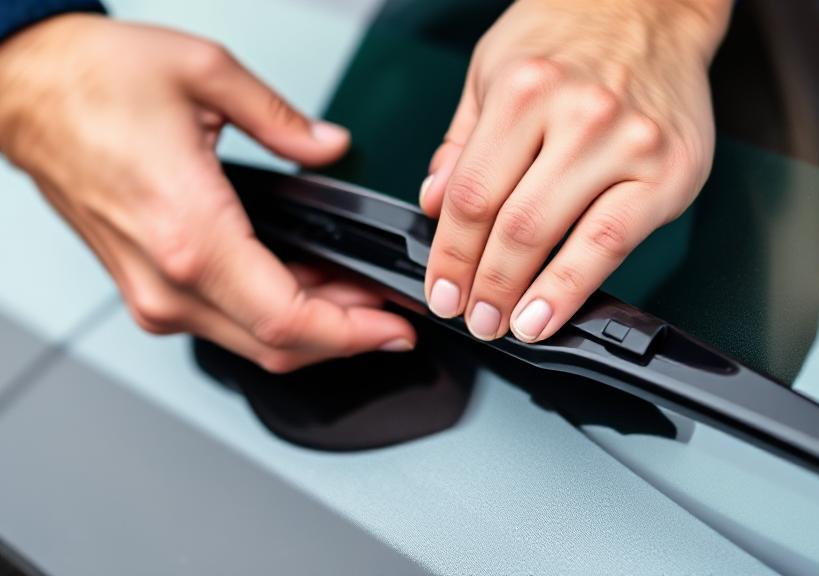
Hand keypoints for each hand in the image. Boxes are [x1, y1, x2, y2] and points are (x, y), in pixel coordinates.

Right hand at [0, 15, 415, 371]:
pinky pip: (225, 322)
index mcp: (190, 235)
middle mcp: (168, 281)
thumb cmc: (90, 82)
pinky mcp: (146, 289)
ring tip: (359, 299)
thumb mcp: (207, 75)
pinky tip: (307, 288)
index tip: (395, 329)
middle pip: (277, 347)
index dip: (354, 334)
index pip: (289, 320)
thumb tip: (330, 149)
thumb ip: (284, 122)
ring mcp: (152, 293)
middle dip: (346, 338)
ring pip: (252, 343)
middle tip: (391, 317)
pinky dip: (275, 317)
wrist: (25, 89)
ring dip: (313, 330)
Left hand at [419, 0, 729, 341]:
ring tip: (505, 325)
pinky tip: (550, 311)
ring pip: (560, 239)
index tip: (441, 288)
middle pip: (512, 225)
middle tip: (470, 316)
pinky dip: (575, 287)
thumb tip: (435, 202)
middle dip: (482, 284)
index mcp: (524, 90)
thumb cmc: (571, 34)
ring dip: (523, 295)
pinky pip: (613, 243)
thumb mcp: (492, 69)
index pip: (472, 194)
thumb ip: (463, 141)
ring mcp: (629, 145)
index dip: (449, 254)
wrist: (651, 7)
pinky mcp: (670, 172)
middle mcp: (578, 116)